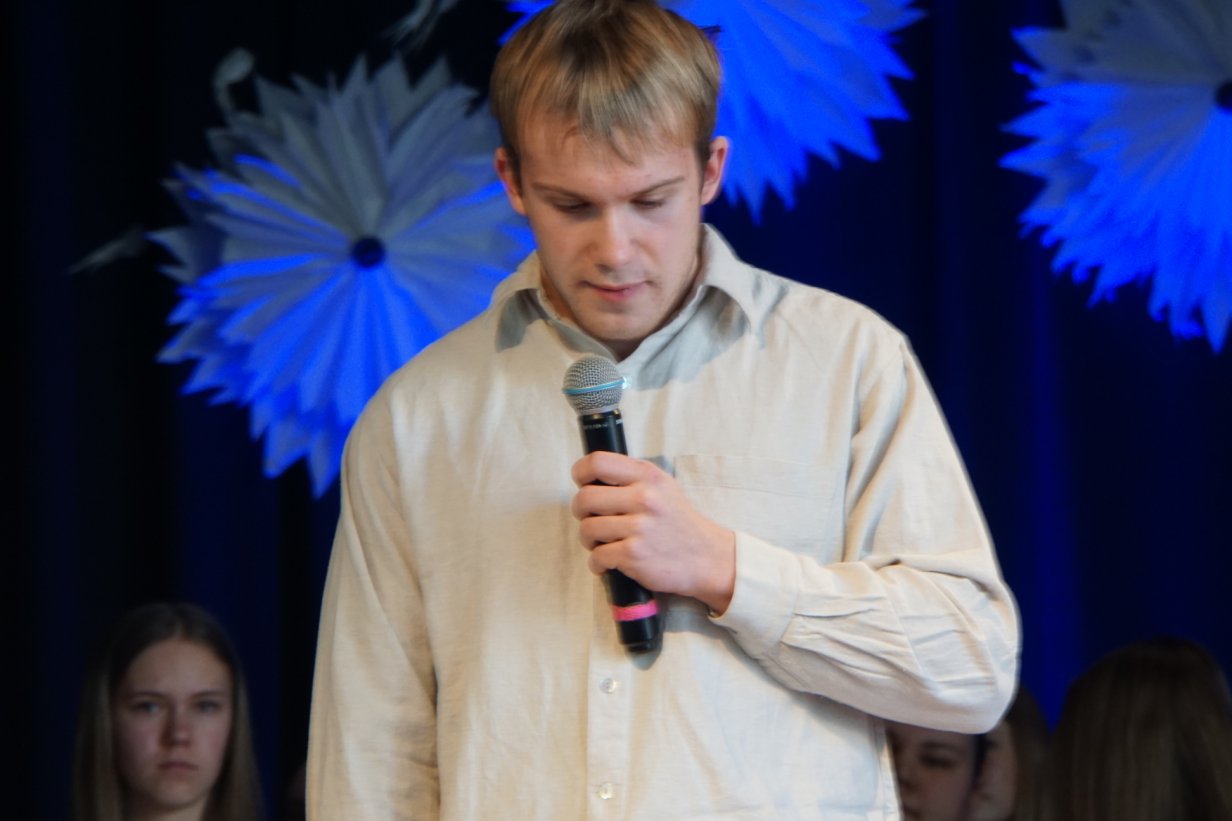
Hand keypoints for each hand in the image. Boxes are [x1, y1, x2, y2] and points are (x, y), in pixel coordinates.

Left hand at [570, 451, 735, 614]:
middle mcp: (644, 498)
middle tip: (590, 518)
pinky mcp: (634, 555)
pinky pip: (597, 556)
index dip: (581, 473)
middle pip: (585, 497)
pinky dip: (598, 563)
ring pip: (587, 529)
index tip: (583, 484)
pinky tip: (609, 562)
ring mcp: (639, 527)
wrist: (706, 557)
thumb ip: (631, 477)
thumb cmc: (678, 521)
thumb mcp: (663, 487)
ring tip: (602, 542)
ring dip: (588, 540)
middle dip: (580, 511)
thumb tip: (591, 475)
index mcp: (648, 476)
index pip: (598, 462)